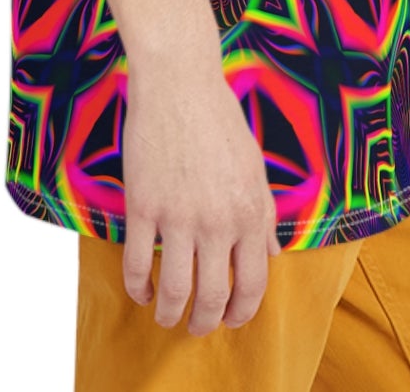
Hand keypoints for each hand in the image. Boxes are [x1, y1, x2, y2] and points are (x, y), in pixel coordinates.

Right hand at [120, 54, 283, 334]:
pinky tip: (141, 292)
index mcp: (250, 211)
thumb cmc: (219, 119)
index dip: (243, 311)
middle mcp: (217, 220)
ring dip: (170, 315)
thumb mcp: (254, 166)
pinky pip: (136, 264)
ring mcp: (178, 214)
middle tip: (197, 327)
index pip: (253, 282)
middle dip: (206, 322)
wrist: (179, 82)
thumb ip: (264, 213)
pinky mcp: (143, 205)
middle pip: (213, 297)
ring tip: (166, 318)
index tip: (232, 319)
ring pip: (174, 289)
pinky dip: (137, 289)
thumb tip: (273, 253)